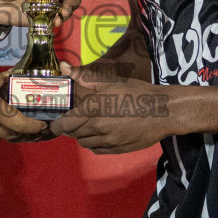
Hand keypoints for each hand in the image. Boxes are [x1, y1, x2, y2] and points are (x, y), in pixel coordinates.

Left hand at [47, 65, 176, 154]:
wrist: (162, 111)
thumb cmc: (136, 92)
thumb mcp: (110, 81)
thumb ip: (83, 76)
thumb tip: (62, 67)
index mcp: (93, 109)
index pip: (66, 123)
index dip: (57, 125)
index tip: (54, 123)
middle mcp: (97, 127)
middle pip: (74, 134)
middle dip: (70, 128)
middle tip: (73, 121)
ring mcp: (108, 141)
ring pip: (85, 143)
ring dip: (82, 136)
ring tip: (88, 127)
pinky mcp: (118, 149)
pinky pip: (98, 150)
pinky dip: (94, 144)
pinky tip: (100, 135)